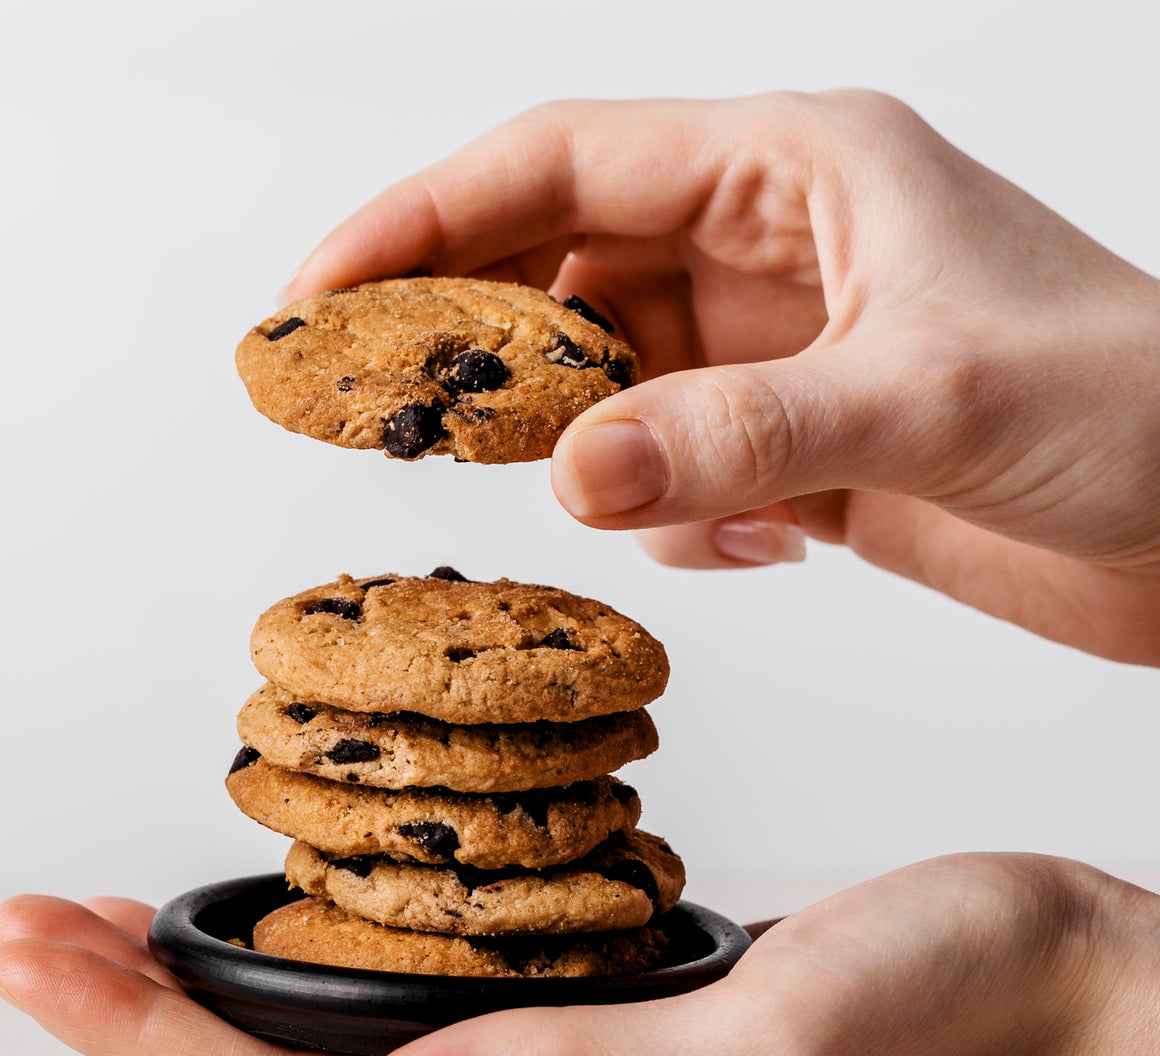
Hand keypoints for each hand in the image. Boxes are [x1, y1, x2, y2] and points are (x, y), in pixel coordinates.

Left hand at [0, 854, 1159, 1055]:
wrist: (1038, 985)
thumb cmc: (936, 1006)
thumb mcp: (767, 1043)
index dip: (146, 1034)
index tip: (34, 947)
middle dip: (133, 1009)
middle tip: (19, 924)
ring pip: (330, 1039)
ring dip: (208, 982)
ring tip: (106, 922)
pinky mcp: (586, 1022)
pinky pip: (408, 996)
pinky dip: (318, 949)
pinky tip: (293, 909)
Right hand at [285, 93, 1159, 665]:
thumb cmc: (1137, 409)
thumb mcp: (931, 399)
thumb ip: (740, 433)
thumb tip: (571, 472)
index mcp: (800, 172)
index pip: (563, 163)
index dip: (425, 217)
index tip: (325, 287)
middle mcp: (776, 251)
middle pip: (562, 269)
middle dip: (468, 340)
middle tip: (372, 408)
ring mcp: (780, 355)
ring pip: (610, 381)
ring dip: (573, 442)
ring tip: (557, 488)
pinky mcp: (796, 447)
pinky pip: (671, 470)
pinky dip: (666, 514)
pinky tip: (737, 545)